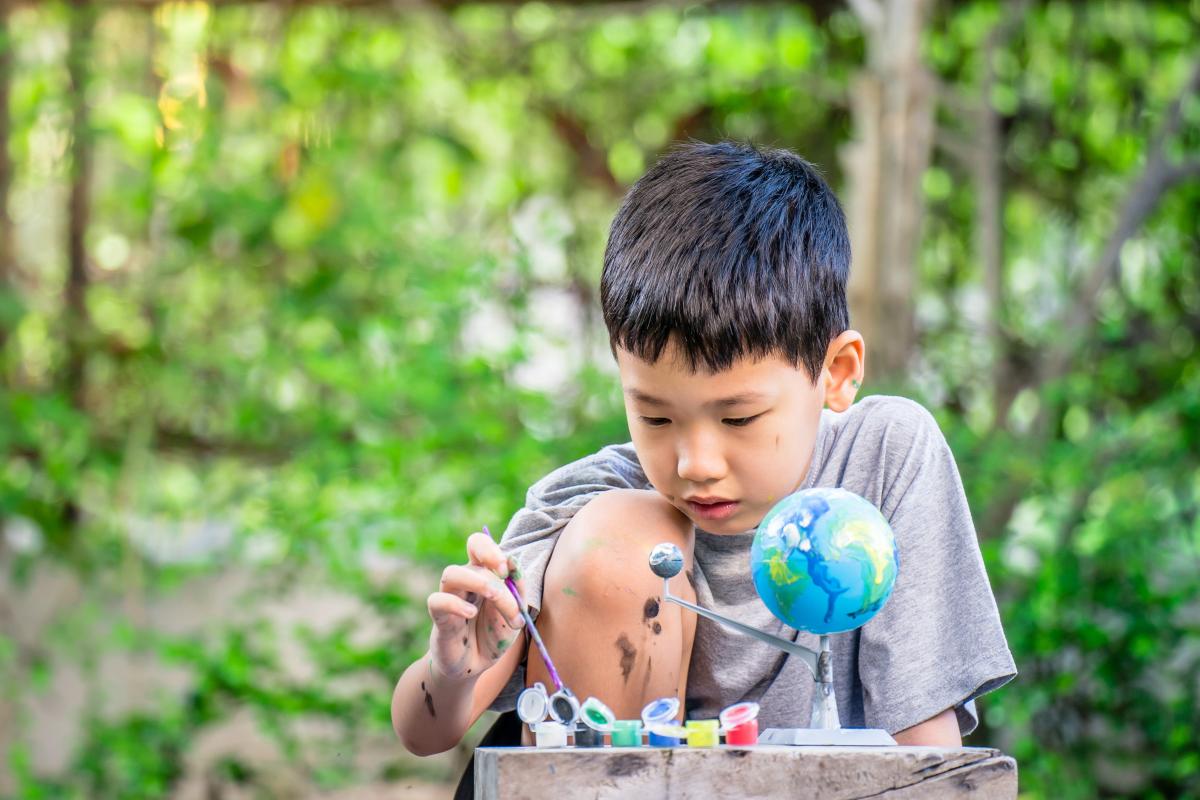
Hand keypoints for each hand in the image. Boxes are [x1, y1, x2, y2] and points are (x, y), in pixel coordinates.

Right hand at [427, 532, 526, 680]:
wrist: (476, 665)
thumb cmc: (493, 635)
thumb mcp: (515, 615)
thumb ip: (518, 591)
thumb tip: (514, 562)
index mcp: (483, 574)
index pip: (478, 544)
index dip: (491, 549)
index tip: (506, 569)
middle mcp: (465, 580)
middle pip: (471, 555)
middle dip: (492, 562)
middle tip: (505, 577)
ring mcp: (450, 597)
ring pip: (451, 573)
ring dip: (478, 581)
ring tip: (494, 597)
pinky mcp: (440, 617)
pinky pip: (437, 600)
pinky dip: (456, 604)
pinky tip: (471, 614)